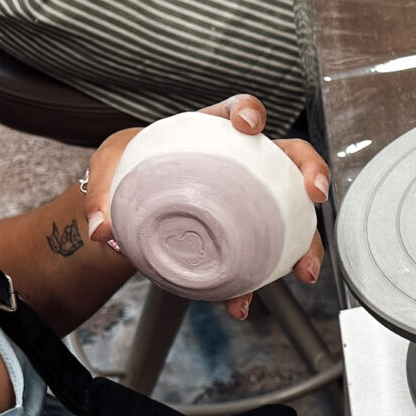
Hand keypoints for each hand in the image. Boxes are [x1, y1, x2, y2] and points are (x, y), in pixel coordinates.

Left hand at [81, 94, 329, 319]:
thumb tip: (102, 229)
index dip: (250, 113)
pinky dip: (255, 284)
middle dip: (311, 171)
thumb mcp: (109, 172)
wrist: (129, 209)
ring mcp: (253, 201)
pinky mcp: (248, 236)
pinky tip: (242, 303)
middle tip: (313, 194)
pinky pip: (263, 258)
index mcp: (213, 134)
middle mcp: (245, 164)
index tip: (249, 126)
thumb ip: (102, 193)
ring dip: (307, 243)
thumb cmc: (128, 174)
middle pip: (291, 158)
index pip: (240, 112)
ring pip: (293, 214)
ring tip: (304, 270)